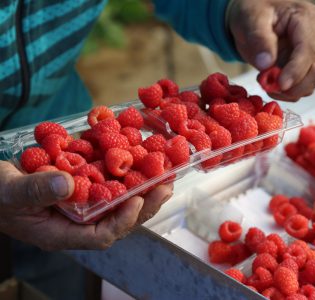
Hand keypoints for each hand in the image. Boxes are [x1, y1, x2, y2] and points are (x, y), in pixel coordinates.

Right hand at [0, 161, 171, 250]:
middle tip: (166, 187)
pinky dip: (127, 177)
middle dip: (145, 206)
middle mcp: (77, 224)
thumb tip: (67, 184)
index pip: (100, 236)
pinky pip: (110, 188)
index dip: (122, 221)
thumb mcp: (10, 192)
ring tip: (164, 176)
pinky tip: (141, 161)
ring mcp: (82, 208)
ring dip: (143, 191)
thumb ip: (36, 190)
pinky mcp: (84, 191)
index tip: (137, 201)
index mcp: (61, 233)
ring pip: (119, 205)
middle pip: (119, 221)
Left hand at [228, 0, 314, 100]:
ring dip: (290, 91)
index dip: (297, 71)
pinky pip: (303, 88)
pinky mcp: (305, 68)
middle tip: (268, 86)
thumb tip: (266, 65)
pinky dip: (287, 93)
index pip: (309, 50)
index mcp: (306, 18)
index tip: (281, 84)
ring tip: (266, 81)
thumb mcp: (251, 19)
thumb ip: (259, 39)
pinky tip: (271, 83)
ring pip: (313, 83)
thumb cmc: (254, 11)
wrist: (253, 17)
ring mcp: (313, 54)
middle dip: (295, 86)